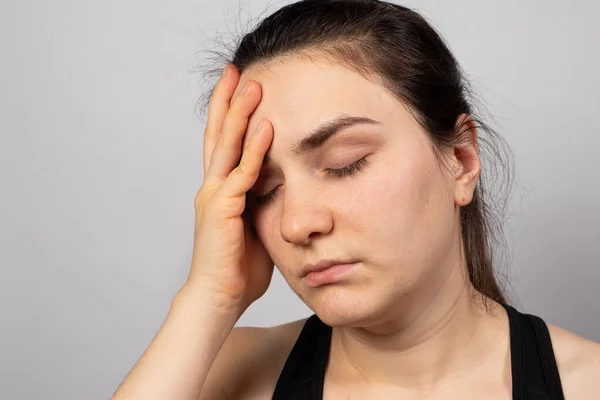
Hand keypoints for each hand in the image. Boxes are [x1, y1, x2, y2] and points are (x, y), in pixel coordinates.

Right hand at [185, 64, 273, 314]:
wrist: (218, 298)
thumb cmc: (238, 268)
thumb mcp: (255, 226)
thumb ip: (261, 203)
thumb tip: (281, 189)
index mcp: (220, 190)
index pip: (223, 144)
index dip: (229, 114)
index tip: (238, 88)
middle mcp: (212, 187)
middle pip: (219, 135)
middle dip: (228, 101)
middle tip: (237, 70)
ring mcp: (214, 196)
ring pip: (227, 146)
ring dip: (240, 113)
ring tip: (251, 83)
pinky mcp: (222, 209)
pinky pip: (242, 174)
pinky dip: (254, 149)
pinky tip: (265, 126)